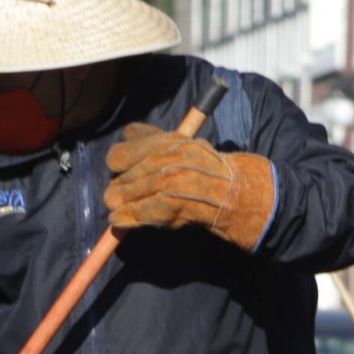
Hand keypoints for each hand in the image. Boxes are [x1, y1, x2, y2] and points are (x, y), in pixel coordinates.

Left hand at [103, 123, 276, 248]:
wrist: (237, 195)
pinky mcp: (167, 205)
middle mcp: (167, 158)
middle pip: (121, 169)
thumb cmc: (209, 171)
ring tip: (117, 206)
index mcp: (171, 142)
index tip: (121, 167)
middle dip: (119, 182)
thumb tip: (127, 133)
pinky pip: (133, 211)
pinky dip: (122, 218)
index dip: (120, 157)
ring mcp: (167, 181)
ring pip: (122, 191)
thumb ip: (156, 138)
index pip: (127, 142)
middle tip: (118, 193)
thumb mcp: (186, 145)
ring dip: (117, 201)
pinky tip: (119, 220)